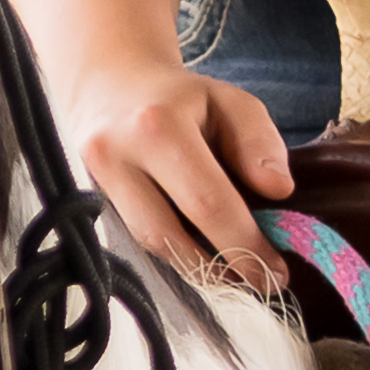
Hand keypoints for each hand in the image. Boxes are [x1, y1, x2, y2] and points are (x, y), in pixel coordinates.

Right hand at [72, 56, 295, 290]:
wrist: (109, 86)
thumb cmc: (181, 98)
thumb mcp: (230, 103)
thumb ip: (259, 142)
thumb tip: (279, 189)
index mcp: (157, 126)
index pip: (208, 202)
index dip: (245, 244)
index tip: (276, 272)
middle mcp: (116, 155)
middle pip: (170, 234)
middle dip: (220, 268)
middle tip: (259, 283)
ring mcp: (95, 181)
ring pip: (149, 244)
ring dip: (196, 268)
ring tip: (234, 275)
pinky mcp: (89, 201)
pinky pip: (136, 240)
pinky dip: (175, 254)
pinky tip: (202, 259)